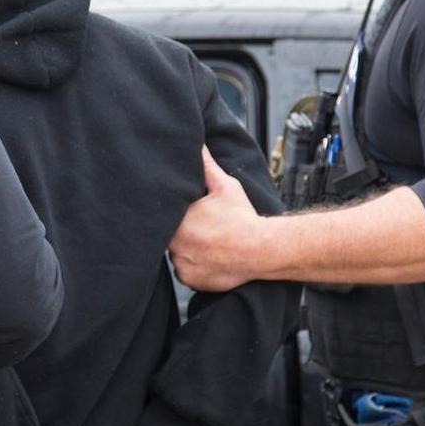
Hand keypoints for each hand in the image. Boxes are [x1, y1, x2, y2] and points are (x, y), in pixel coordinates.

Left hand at [168, 146, 266, 291]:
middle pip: (167, 238)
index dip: (172, 217)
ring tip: (206, 243)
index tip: (188, 217)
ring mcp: (181, 264)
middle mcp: (174, 245)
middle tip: (200, 230)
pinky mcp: (190, 280)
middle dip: (180, 233)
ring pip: (177, 255)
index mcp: (176, 221)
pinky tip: (209, 257)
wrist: (262, 249)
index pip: (162, 218)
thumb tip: (199, 145)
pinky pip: (186, 273)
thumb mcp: (224, 186)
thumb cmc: (242, 217)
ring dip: (187, 250)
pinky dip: (194, 267)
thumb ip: (206, 166)